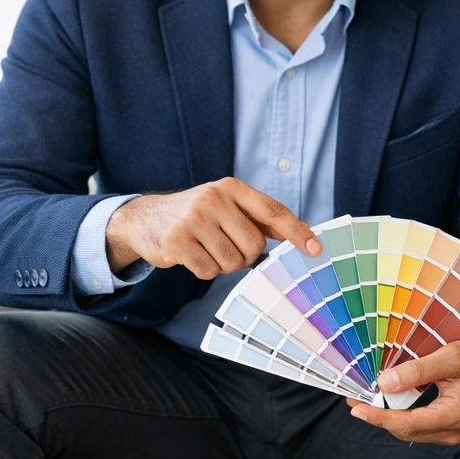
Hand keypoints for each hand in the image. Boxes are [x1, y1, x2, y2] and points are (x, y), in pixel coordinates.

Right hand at [105, 177, 319, 278]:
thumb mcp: (225, 204)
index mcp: (231, 187)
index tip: (315, 249)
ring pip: (232, 262)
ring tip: (206, 249)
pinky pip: (209, 271)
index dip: (296, 231)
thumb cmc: (196, 214)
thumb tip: (301, 234)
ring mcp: (194, 219)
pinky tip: (191, 255)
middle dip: (245, 255)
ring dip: (223, 264)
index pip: (273, 210)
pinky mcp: (178, 241)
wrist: (144, 218)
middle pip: (254, 245)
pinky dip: (204, 270)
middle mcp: (214, 198)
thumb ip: (258, 217)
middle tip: (226, 247)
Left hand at [346, 339, 459, 445]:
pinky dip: (398, 416)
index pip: (409, 423)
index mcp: (455, 415)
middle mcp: (452, 431)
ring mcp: (448, 433)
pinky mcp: (444, 429)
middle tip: (356, 401)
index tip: (359, 409)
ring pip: (409, 431)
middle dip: (379, 417)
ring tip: (366, 401)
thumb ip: (418, 371)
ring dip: (386, 417)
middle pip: (406, 430)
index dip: (381, 417)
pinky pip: (416, 427)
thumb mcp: (449, 357)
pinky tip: (386, 404)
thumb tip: (386, 383)